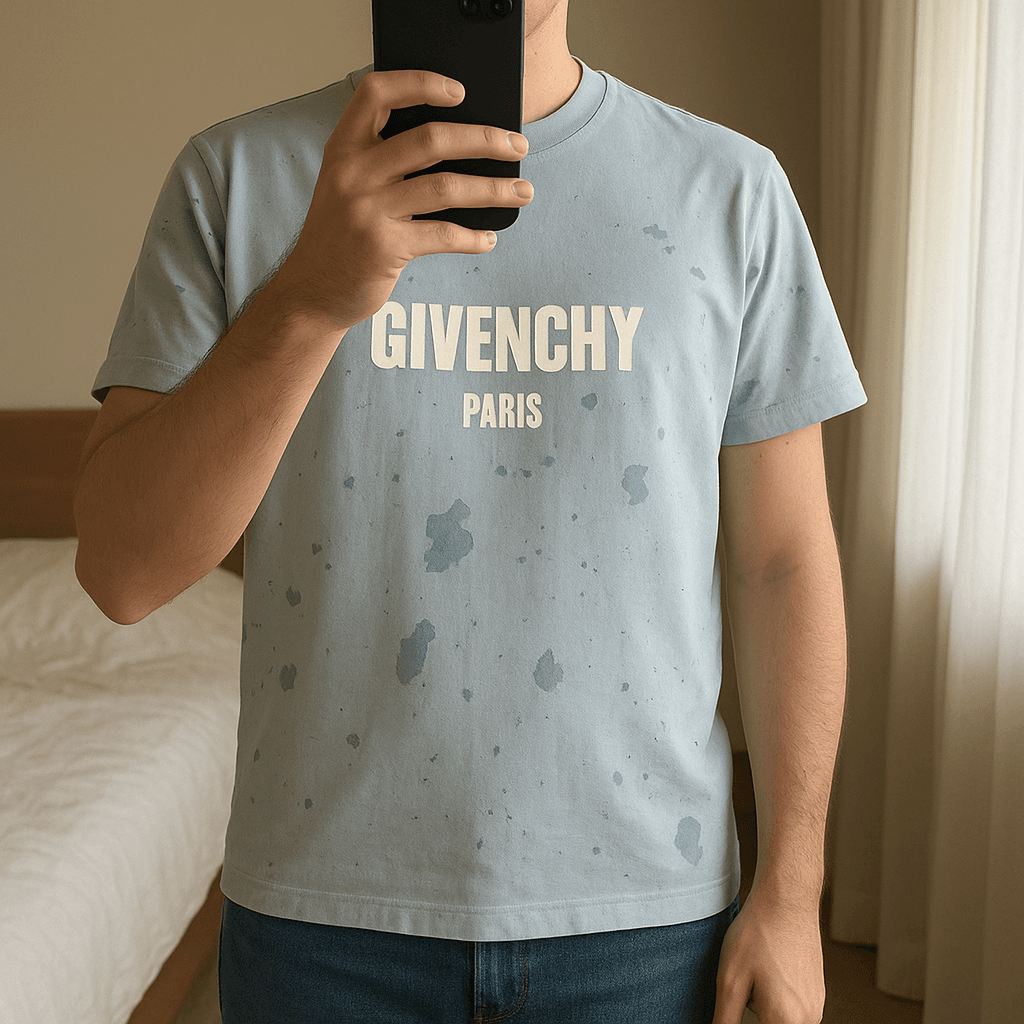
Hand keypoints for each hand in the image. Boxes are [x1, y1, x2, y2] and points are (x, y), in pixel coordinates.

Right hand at [269, 69, 532, 330]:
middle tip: (517, 145)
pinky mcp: (385, 248)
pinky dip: (473, 237)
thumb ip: (384, 161)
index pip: (377, 93)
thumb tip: (458, 144)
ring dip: (493, 188)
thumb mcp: (347, 185)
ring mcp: (368, 210)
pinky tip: (489, 239)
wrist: (312, 290)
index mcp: (345, 148)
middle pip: (430, 139)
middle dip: (484, 140)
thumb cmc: (341, 235)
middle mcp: (354, 173)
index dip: (420, 82)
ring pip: (446, 187)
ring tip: (523, 191)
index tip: (460, 90)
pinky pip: (442, 235)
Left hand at [712, 886, 825, 1023]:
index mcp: (785, 1021)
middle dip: (753, 1013)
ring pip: (780, 1018)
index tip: (741, 996)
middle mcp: (808, 1020)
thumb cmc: (758, 933)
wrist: (788, 898)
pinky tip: (767, 965)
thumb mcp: (730, 980)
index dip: (740, 1019)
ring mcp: (816, 1006)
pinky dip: (775, 994)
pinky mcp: (817, 992)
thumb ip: (726, 1020)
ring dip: (764, 1005)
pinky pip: (791, 1006)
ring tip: (756, 969)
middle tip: (747, 981)